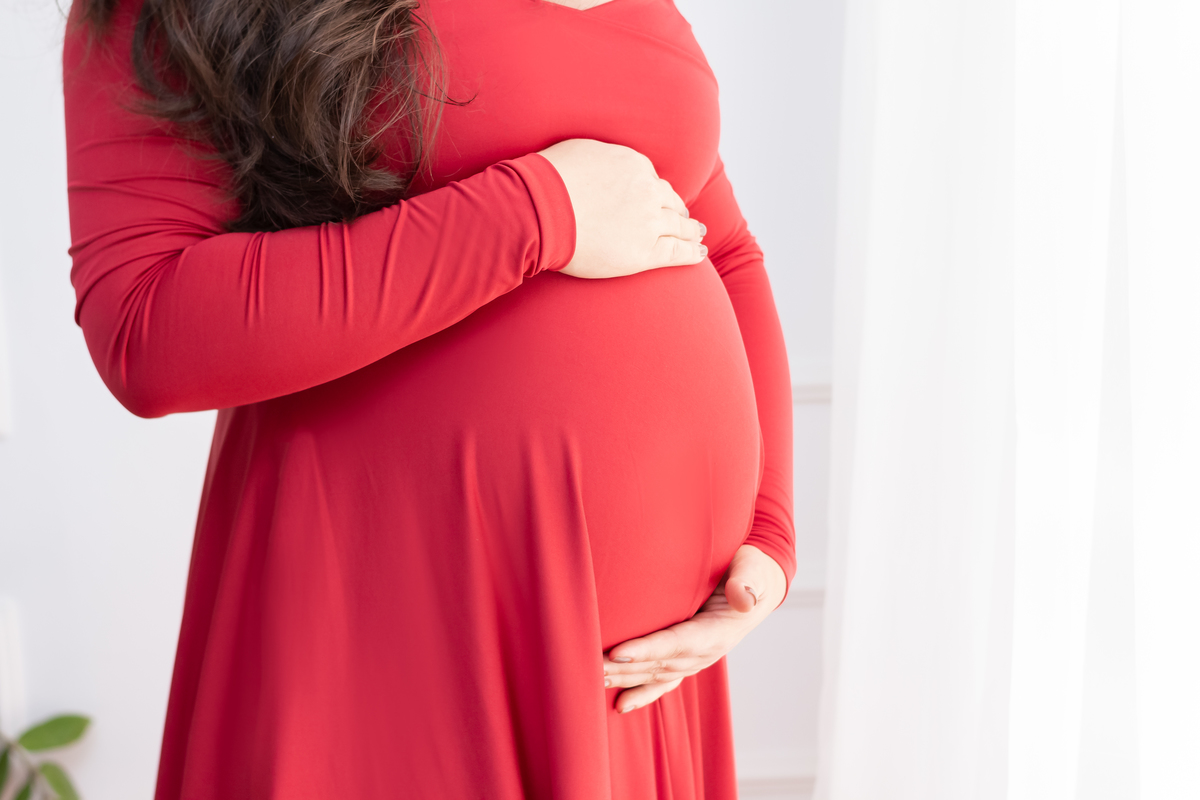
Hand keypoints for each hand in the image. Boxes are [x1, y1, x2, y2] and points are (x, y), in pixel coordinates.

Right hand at [536, 139, 706, 278]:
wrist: (540, 209)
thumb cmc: (548, 181)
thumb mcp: (579, 151)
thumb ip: (602, 158)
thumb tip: (604, 163)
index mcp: (634, 165)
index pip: (652, 180)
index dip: (657, 192)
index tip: (659, 200)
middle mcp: (647, 190)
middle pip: (669, 201)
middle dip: (678, 210)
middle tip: (685, 218)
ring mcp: (649, 221)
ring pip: (679, 226)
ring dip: (690, 231)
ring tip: (697, 236)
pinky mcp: (645, 251)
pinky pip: (677, 251)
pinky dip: (692, 252)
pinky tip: (699, 253)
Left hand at [602, 544, 786, 713]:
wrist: (759, 582)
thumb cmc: (752, 570)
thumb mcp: (754, 569)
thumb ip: (748, 581)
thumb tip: (742, 597)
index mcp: (718, 631)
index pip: (677, 642)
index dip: (647, 650)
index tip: (616, 654)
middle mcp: (706, 652)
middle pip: (660, 664)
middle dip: (624, 670)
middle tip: (589, 668)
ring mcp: (697, 659)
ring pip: (656, 675)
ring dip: (625, 680)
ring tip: (592, 680)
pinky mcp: (689, 659)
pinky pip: (664, 681)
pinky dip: (643, 694)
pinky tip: (621, 705)